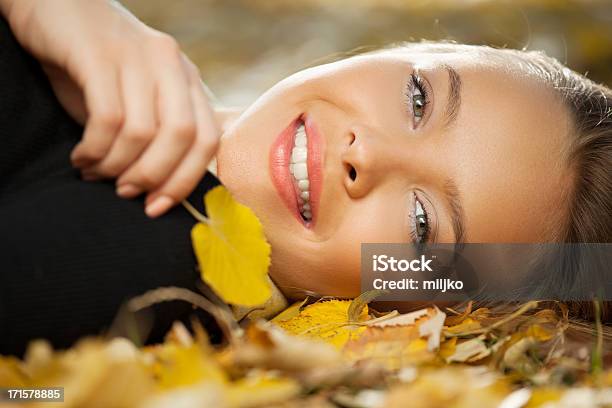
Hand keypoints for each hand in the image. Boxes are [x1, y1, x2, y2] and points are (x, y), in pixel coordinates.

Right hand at [1, 0, 219, 216]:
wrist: (53, 5)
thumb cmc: (95, 67)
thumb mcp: (136, 98)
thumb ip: (156, 134)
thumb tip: (162, 189)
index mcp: (187, 79)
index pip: (208, 138)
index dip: (186, 180)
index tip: (157, 206)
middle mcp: (171, 64)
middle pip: (183, 136)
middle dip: (155, 176)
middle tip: (126, 192)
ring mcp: (138, 55)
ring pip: (143, 131)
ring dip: (117, 166)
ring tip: (95, 173)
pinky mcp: (99, 53)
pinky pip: (108, 118)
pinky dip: (95, 149)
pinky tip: (80, 157)